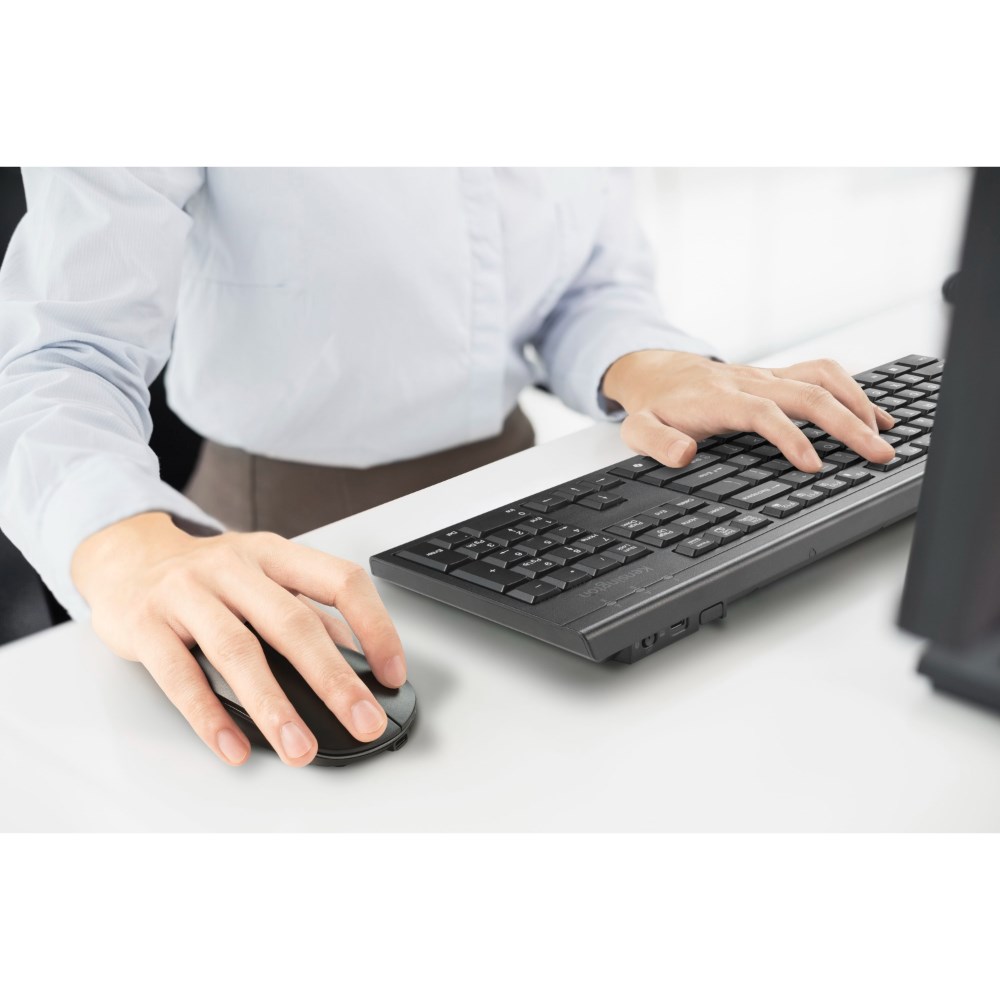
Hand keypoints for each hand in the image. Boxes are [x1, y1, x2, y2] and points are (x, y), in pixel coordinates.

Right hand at [71, 512, 406, 766]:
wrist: (125, 555)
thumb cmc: (206, 575)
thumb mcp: (263, 578)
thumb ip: (307, 613)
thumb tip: (359, 659)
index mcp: (273, 553)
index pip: (340, 581)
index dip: (374, 626)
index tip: (392, 672)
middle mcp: (233, 567)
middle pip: (293, 623)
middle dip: (334, 680)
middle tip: (363, 721)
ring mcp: (186, 593)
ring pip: (238, 651)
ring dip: (273, 706)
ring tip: (299, 748)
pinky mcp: (145, 625)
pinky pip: (180, 676)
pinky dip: (209, 717)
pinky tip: (234, 746)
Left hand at [601, 351, 895, 470]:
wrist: (657, 374)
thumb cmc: (655, 407)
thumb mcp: (639, 430)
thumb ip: (656, 443)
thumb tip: (684, 454)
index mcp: (718, 399)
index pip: (763, 413)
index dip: (790, 437)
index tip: (814, 466)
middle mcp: (749, 382)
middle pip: (806, 395)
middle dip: (846, 424)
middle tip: (876, 455)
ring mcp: (767, 376)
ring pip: (822, 379)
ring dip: (858, 404)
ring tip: (884, 437)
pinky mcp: (778, 375)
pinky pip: (822, 373)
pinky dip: (854, 390)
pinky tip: (876, 416)